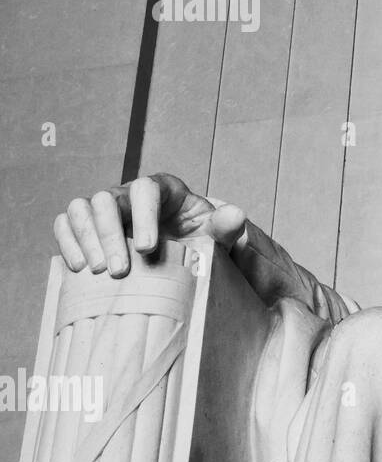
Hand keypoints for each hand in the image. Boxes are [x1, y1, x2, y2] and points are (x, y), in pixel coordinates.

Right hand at [53, 173, 246, 278]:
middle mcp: (129, 193)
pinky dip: (67, 242)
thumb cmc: (199, 240)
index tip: (148, 248)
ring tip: (99, 272)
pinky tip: (79, 268)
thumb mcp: (217, 236)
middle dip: (110, 235)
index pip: (146, 189)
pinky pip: (66, 224)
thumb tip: (236, 215)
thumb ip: (226, 227)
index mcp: (163, 189)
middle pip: (107, 199)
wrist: (182, 253)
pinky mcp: (88, 226)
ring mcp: (105, 208)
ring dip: (86, 239)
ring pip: (81, 209)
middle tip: (120, 271)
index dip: (143, 215)